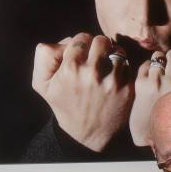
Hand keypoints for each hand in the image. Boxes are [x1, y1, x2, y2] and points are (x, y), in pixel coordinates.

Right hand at [31, 33, 132, 151]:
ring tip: (107, 64)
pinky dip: (122, 68)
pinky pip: (128, 66)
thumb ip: (45, 56)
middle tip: (96, 55)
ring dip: (113, 55)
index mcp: (70, 69)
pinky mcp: (127, 89)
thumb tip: (66, 40)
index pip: (81, 37)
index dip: (81, 43)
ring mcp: (112, 81)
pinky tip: (115, 75)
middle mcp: (92, 73)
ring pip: (118, 51)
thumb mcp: (42, 84)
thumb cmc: (64, 104)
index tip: (82, 52)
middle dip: (98, 45)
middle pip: (101, 40)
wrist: (87, 134)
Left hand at [129, 50, 170, 145]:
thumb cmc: (170, 124)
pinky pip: (145, 65)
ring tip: (157, 61)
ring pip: (158, 57)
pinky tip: (147, 70)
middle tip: (169, 57)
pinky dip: (146, 65)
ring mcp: (156, 82)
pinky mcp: (141, 83)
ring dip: (158, 58)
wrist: (148, 136)